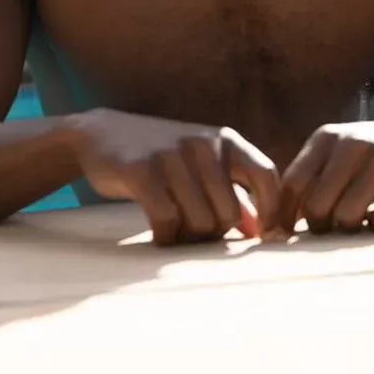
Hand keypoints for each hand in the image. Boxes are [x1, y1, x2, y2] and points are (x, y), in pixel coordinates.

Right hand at [65, 108, 281, 246]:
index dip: (272, 210)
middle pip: (229, 213)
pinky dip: (165, 237)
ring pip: (199, 222)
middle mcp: (203, 144)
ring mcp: (171, 155)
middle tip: (194, 234)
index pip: (266, 174)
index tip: (264, 237)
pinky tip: (159, 234)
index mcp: (226, 140)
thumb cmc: (162, 158)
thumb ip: (233, 194)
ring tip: (175, 231)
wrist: (101, 135)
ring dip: (187, 239)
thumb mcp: (202, 166)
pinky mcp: (141, 170)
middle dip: (214, 234)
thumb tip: (260, 232)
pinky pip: (167, 219)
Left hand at [279, 114, 373, 234]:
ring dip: (351, 229)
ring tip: (361, 220)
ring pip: (347, 216)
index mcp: (328, 137)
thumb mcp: (337, 155)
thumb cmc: (371, 157)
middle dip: (322, 226)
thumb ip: (307, 182)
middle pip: (317, 206)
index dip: (286, 216)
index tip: (290, 235)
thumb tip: (271, 229)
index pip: (292, 185)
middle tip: (335, 227)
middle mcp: (353, 142)